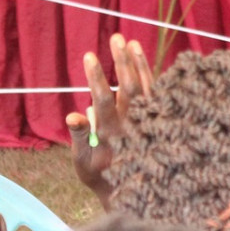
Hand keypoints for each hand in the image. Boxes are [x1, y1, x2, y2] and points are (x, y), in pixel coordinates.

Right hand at [67, 33, 152, 201]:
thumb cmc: (100, 175)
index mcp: (111, 135)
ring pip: (146, 87)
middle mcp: (132, 126)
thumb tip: (72, 116)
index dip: (96, 78)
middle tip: (115, 38)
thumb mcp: (83, 163)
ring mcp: (147, 122)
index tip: (89, 56)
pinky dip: (150, 73)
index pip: (104, 101)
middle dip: (122, 61)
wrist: (133, 192)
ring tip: (129, 41)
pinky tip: (142, 56)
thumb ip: (79, 138)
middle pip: (130, 88)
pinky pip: (156, 93)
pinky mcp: (157, 120)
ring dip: (138, 63)